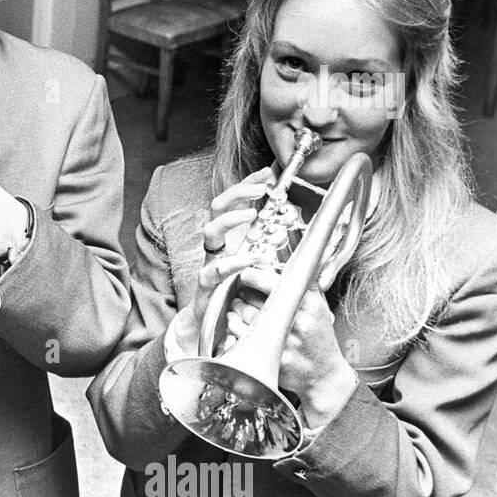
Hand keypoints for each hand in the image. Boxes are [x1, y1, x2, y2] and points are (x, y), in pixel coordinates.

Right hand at [190, 167, 274, 330]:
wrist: (211, 323)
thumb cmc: (235, 290)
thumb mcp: (254, 261)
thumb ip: (266, 243)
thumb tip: (289, 219)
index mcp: (228, 237)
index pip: (233, 202)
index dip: (247, 184)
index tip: (266, 173)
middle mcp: (217, 245)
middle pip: (216, 207)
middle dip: (237, 193)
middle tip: (259, 188)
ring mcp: (209, 262)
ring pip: (209, 231)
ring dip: (231, 218)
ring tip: (252, 212)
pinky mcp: (207, 284)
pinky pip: (214, 269)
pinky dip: (233, 262)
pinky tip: (251, 258)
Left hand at [224, 267, 356, 424]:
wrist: (324, 374)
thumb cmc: (319, 338)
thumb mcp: (319, 307)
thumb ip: (305, 285)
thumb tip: (284, 264)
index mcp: (309, 304)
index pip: (273, 281)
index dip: (254, 275)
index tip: (246, 273)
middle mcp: (297, 321)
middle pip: (255, 297)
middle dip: (242, 292)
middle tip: (240, 291)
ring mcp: (284, 340)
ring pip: (246, 315)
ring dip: (236, 307)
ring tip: (237, 305)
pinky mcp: (272, 356)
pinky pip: (243, 335)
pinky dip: (234, 326)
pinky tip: (236, 322)